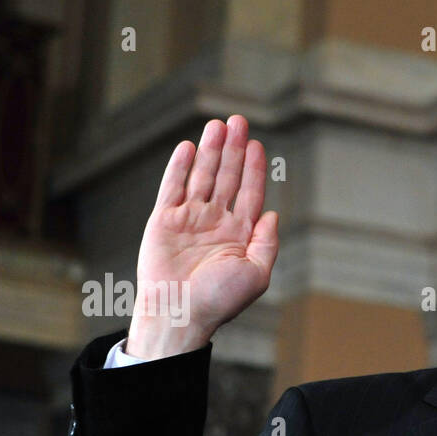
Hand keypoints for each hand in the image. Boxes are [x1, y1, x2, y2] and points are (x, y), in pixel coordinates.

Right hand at [127, 115, 278, 358]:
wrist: (180, 313)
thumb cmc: (219, 300)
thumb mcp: (257, 274)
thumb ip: (267, 243)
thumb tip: (273, 214)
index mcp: (239, 235)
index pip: (249, 194)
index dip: (253, 169)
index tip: (258, 145)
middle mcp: (215, 223)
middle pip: (227, 178)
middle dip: (233, 150)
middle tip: (238, 120)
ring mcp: (189, 220)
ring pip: (202, 177)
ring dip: (210, 151)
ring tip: (218, 125)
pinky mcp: (164, 220)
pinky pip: (172, 187)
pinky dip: (180, 167)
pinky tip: (189, 147)